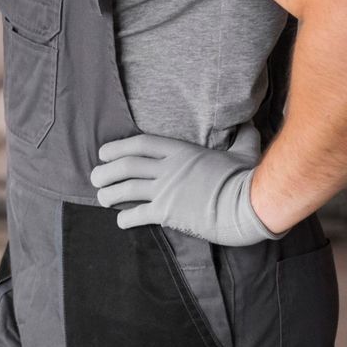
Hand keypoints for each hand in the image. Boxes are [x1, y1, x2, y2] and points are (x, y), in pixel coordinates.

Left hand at [90, 128, 282, 246]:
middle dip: (105, 172)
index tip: (104, 153)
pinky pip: (139, 214)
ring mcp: (166, 191)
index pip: (140, 144)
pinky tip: (121, 222)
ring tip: (102, 199)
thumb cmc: (248, 179)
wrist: (250, 206)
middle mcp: (168, 169)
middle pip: (126, 166)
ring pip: (126, 189)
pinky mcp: (168, 213)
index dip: (117, 147)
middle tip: (95, 178)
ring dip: (109, 194)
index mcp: (181, 151)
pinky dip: (126, 218)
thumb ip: (242, 138)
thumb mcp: (244, 153)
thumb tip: (249, 125)